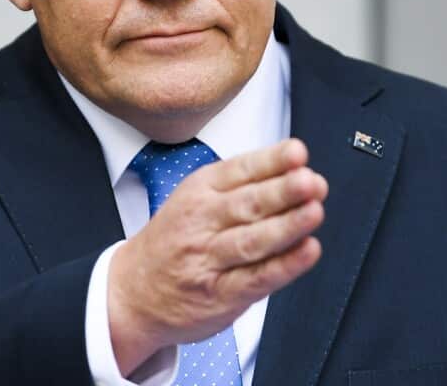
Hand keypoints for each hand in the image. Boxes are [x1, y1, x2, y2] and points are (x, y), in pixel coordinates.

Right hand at [107, 138, 326, 373]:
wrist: (132, 291)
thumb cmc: (172, 241)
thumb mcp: (194, 198)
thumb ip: (240, 184)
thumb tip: (295, 167)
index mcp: (199, 191)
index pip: (240, 170)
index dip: (271, 161)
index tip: (298, 153)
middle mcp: (202, 222)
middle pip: (247, 204)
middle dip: (282, 191)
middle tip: (311, 181)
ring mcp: (209, 260)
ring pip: (251, 240)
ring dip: (286, 226)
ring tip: (314, 211)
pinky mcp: (220, 295)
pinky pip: (256, 278)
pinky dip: (284, 265)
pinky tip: (306, 251)